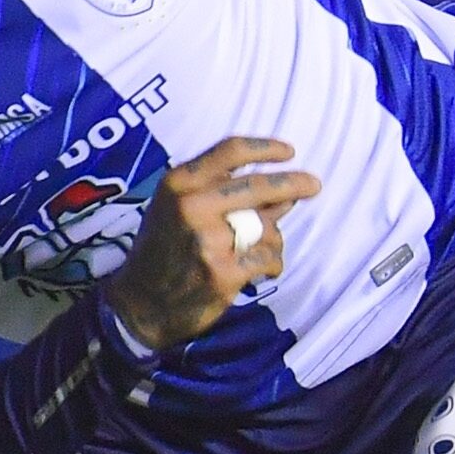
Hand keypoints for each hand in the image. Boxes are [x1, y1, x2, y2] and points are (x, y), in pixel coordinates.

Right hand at [106, 138, 320, 353]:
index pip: (231, 150)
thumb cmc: (164, 251)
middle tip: (314, 184)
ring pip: (267, 228)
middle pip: (258, 185)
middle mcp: (192, 206)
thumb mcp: (178, 208)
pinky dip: (271, 265)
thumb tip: (284, 189)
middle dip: (294, 183)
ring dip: (273, 240)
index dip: (266, 148)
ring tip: (258, 252)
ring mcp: (208, 240)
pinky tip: (260, 271)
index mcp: (180, 183)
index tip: (289, 151)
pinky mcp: (223, 272)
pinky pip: (268, 259)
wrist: (140, 305)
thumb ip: (223, 193)